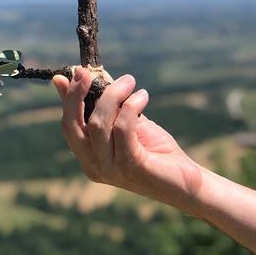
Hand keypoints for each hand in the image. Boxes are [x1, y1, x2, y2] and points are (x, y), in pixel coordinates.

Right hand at [53, 67, 203, 211]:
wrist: (187, 182)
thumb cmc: (155, 150)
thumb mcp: (124, 123)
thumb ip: (103, 106)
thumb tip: (74, 78)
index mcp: (88, 157)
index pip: (68, 125)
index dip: (69, 98)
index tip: (78, 72)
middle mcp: (94, 166)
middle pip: (73, 125)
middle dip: (77, 95)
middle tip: (89, 72)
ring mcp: (110, 169)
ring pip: (98, 123)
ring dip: (113, 95)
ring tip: (129, 81)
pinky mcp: (131, 167)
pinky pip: (123, 128)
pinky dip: (131, 106)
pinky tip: (143, 96)